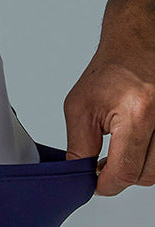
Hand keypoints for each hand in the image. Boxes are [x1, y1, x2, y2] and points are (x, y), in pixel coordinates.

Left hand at [63, 36, 154, 195]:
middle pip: (146, 175)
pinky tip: (135, 146)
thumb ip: (79, 145)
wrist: (138, 41)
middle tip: (102, 165)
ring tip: (117, 153)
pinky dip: (150, 157)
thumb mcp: (80, 107)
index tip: (95, 184)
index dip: (106, 184)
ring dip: (137, 167)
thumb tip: (80, 174)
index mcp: (139, 114)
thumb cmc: (111, 68)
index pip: (126, 171)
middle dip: (121, 175)